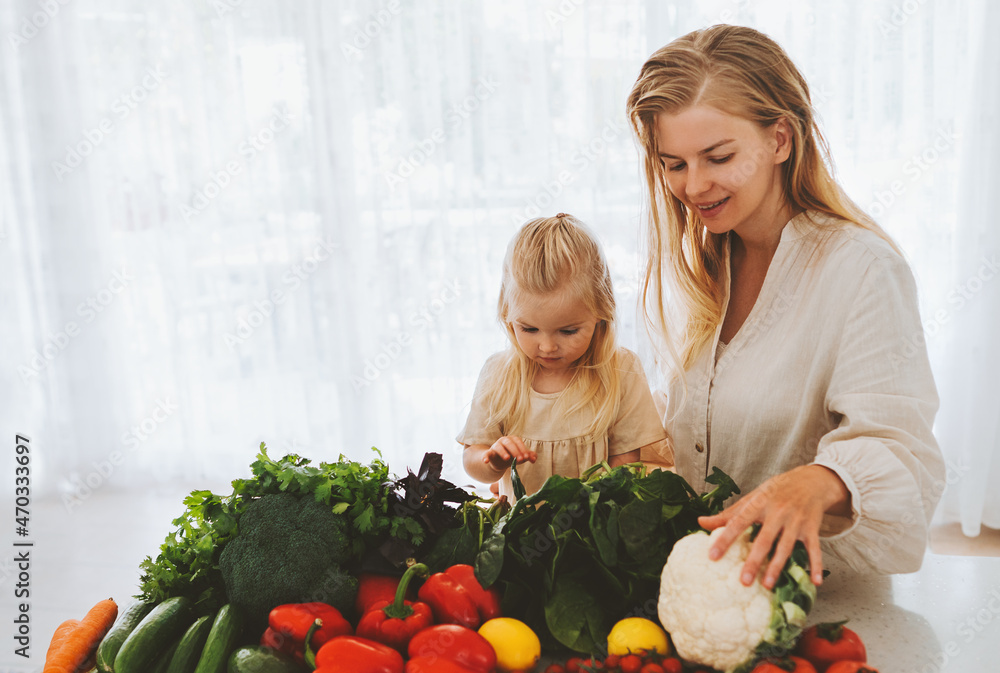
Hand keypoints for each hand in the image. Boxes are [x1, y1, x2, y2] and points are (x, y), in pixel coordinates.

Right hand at [484, 436, 535, 472]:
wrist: (500, 463)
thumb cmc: (512, 457)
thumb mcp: (521, 456)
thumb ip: (529, 456)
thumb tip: (534, 459)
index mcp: (512, 440)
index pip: (518, 442)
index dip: (522, 449)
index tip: (527, 457)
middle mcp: (503, 441)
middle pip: (509, 443)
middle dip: (515, 451)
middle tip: (521, 460)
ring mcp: (495, 446)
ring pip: (498, 447)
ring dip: (503, 452)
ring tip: (507, 458)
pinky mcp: (489, 453)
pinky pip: (486, 454)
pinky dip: (485, 457)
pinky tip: (486, 461)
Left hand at [697, 464, 850, 588]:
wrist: (810, 481)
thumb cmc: (775, 491)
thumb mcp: (752, 498)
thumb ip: (728, 513)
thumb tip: (700, 522)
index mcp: (759, 504)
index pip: (738, 522)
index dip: (725, 539)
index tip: (712, 556)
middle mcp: (777, 512)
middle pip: (764, 540)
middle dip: (754, 561)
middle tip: (743, 582)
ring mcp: (796, 521)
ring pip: (786, 547)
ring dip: (777, 567)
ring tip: (767, 585)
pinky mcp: (812, 529)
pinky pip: (815, 550)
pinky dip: (816, 565)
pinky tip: (815, 581)